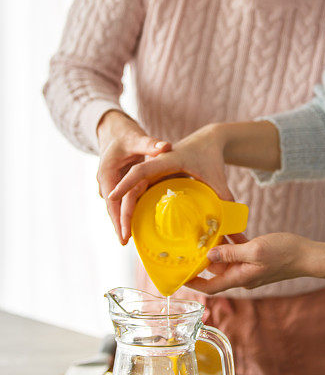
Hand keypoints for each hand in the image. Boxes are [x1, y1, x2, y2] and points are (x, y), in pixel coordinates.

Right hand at [96, 110, 170, 243]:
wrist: (114, 129)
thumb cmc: (125, 133)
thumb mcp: (137, 138)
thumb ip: (151, 144)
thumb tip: (167, 147)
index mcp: (107, 174)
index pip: (113, 202)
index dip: (118, 220)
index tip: (124, 236)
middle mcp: (107, 182)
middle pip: (114, 209)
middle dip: (120, 226)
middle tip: (127, 244)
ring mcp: (114, 184)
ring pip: (119, 207)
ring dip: (125, 221)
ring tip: (134, 239)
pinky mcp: (121, 184)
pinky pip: (126, 201)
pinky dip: (131, 211)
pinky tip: (140, 223)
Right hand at [108, 123, 231, 242]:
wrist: (207, 141)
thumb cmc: (210, 154)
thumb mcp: (216, 175)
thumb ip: (223, 195)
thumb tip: (232, 222)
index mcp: (165, 159)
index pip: (140, 171)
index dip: (125, 184)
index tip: (112, 197)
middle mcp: (154, 166)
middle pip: (131, 188)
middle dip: (123, 212)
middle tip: (123, 237)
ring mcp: (152, 173)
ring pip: (133, 194)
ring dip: (126, 214)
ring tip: (125, 239)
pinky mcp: (154, 179)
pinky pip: (141, 195)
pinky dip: (135, 210)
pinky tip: (135, 229)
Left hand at [186, 232, 309, 293]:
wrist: (307, 255)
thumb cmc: (284, 253)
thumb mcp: (255, 250)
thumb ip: (231, 253)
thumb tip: (209, 255)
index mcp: (240, 278)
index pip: (210, 287)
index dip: (194, 283)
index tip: (179, 276)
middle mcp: (243, 276)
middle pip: (217, 270)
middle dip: (204, 258)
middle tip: (192, 241)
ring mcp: (250, 267)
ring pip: (227, 259)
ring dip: (218, 247)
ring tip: (208, 231)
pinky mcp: (257, 259)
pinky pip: (240, 252)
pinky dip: (233, 243)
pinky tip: (230, 229)